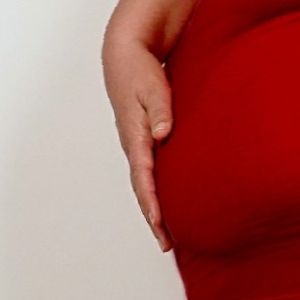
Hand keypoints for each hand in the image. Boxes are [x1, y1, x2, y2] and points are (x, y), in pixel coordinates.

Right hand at [102, 36, 174, 252]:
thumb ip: (160, 109)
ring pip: (147, 182)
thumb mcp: (152, 86)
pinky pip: (151, 169)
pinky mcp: (145, 137)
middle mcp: (134, 144)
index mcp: (135, 135)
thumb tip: (162, 134)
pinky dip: (158, 188)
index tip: (161, 225)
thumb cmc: (141, 69)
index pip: (144, 177)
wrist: (127, 55)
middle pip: (144, 188)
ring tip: (169, 233)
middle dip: (154, 217)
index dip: (152, 203)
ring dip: (156, 206)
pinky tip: (172, 198)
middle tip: (167, 244)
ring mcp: (138, 142)